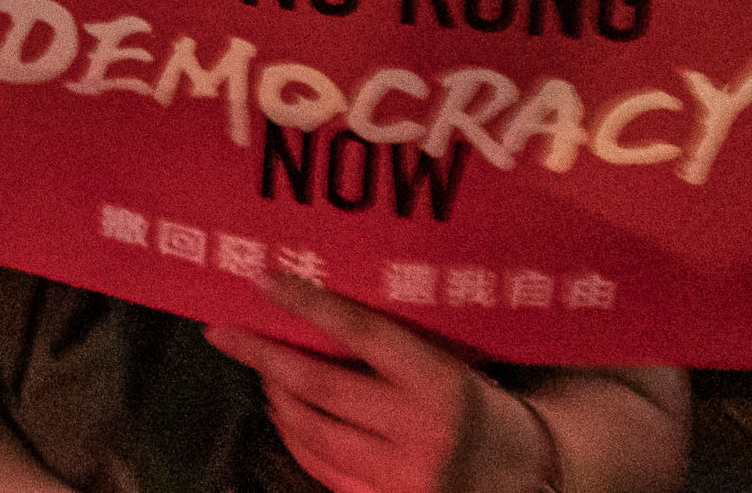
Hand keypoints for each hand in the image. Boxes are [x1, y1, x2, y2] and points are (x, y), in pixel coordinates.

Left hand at [203, 273, 554, 492]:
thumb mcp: (448, 363)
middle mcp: (419, 429)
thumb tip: (311, 305)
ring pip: (312, 433)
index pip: (361, 332)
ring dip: (278, 399)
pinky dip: (297, 440)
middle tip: (224, 334)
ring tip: (264, 374)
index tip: (263, 279)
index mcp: (439, 381)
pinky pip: (323, 470)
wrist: (526, 472)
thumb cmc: (475, 402)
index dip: (308, 304)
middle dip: (264, 356)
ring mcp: (402, 475)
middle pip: (319, 386)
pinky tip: (286, 417)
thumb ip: (391, 344)